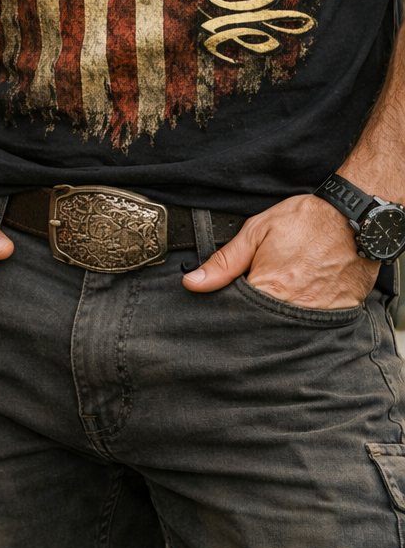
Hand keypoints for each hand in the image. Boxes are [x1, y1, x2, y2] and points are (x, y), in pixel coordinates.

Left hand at [182, 194, 378, 308]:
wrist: (354, 219)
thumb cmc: (306, 221)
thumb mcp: (256, 232)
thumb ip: (224, 261)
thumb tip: (193, 283)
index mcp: (269, 289)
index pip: (238, 314)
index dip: (232, 308)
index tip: (233, 298)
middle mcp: (293, 309)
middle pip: (263, 325)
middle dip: (256, 313)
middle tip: (265, 286)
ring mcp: (318, 316)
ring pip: (288, 328)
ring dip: (281, 315)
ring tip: (287, 289)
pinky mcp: (339, 315)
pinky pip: (315, 325)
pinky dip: (307, 313)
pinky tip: (307, 294)